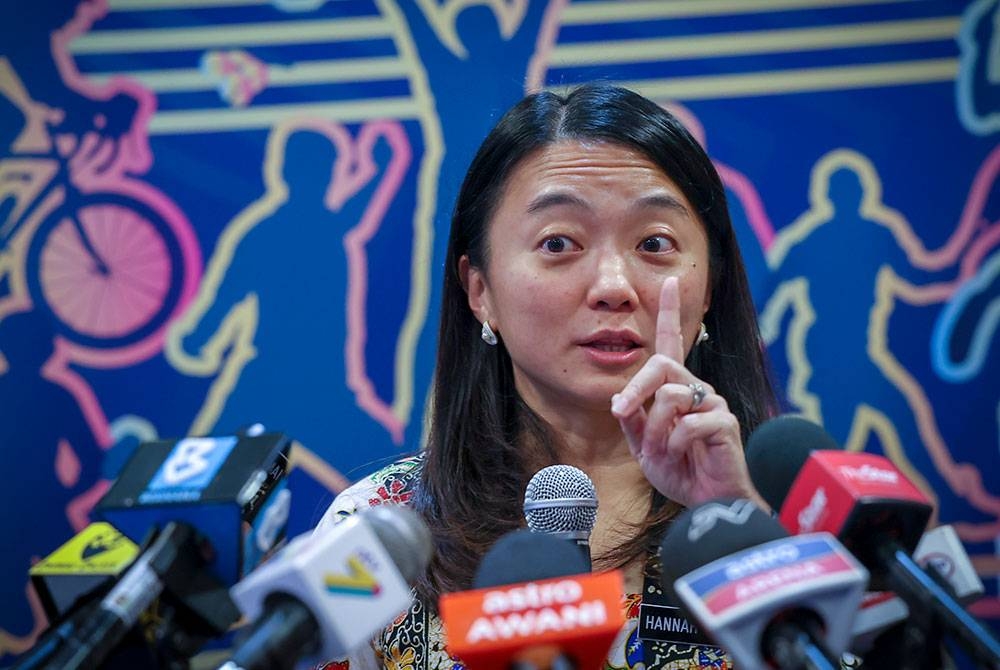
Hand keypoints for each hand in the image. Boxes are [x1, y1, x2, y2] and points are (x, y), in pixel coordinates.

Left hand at [610, 277, 762, 507]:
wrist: (708, 501)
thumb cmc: (680, 471)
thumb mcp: (645, 445)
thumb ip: (634, 420)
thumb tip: (619, 400)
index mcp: (677, 388)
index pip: (671, 345)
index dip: (670, 312)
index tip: (670, 281)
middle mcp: (696, 388)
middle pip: (660, 365)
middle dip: (635, 388)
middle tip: (621, 411)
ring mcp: (712, 402)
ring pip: (669, 397)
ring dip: (657, 431)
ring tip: (665, 453)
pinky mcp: (724, 422)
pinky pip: (687, 424)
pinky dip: (676, 445)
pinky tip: (686, 457)